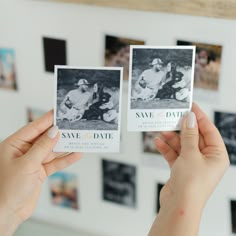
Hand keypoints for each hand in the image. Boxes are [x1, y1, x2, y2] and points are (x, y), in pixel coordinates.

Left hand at [0, 111, 80, 234]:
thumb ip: (43, 147)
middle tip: (72, 125)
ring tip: (78, 139)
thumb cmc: (7, 189)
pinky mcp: (39, 171)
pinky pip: (55, 162)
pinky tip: (75, 154)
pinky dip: (65, 159)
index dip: (47, 119)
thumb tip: (54, 132)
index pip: (34, 127)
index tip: (58, 112)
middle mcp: (24, 151)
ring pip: (52, 150)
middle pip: (45, 138)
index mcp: (14, 144)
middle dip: (59, 133)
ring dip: (65, 146)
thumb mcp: (27, 164)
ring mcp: (32, 161)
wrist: (7, 213)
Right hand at [148, 103, 228, 235]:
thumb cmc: (191, 183)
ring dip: (172, 137)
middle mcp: (206, 159)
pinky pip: (174, 154)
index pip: (209, 131)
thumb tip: (189, 118)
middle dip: (182, 128)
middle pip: (194, 137)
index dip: (199, 117)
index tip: (190, 106)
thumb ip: (189, 135)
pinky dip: (166, 148)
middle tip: (172, 115)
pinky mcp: (181, 169)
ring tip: (161, 128)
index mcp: (217, 155)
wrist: (179, 206)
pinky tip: (157, 142)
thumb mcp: (191, 154)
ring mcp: (193, 164)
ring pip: (182, 145)